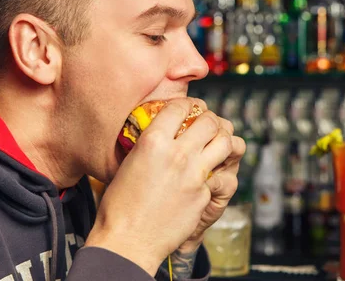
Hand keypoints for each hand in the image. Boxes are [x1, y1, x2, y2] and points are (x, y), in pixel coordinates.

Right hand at [84, 98, 233, 274]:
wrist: (128, 240)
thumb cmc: (119, 205)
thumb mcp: (128, 163)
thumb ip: (149, 145)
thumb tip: (160, 135)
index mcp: (154, 141)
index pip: (180, 107)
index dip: (188, 104)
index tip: (190, 107)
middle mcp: (178, 153)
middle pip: (209, 121)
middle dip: (210, 118)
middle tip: (206, 123)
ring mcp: (195, 174)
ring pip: (225, 142)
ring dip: (222, 139)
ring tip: (215, 142)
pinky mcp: (204, 194)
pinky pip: (219, 173)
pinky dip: (215, 169)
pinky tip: (207, 172)